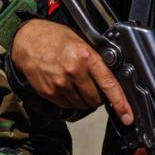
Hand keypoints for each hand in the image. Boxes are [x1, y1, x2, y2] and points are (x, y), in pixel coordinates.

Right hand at [11, 20, 132, 124]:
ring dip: (83, 100)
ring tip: (76, 84)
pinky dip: (70, 100)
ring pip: (81, 105)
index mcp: (85, 56)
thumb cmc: (54, 37)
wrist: (27, 40)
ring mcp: (59, 84)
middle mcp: (73, 71)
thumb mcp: (81, 40)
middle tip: (93, 86)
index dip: (121, 103)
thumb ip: (96, 58)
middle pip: (96, 99)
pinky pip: (67, 105)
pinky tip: (65, 86)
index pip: (109, 84)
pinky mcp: (48, 92)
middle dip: (98, 97)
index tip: (127, 116)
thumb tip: (113, 77)